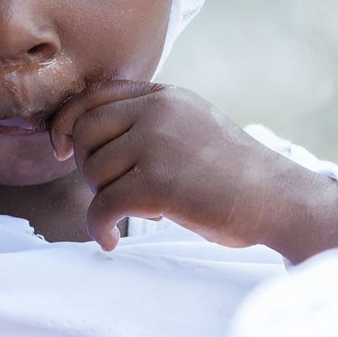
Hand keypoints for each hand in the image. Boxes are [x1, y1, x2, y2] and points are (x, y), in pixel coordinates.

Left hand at [49, 81, 337, 262]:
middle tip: (112, 189)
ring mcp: (157, 144)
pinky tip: (111, 240)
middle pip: (84, 132)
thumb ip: (148, 121)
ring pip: (94, 171)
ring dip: (106, 198)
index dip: (66, 122)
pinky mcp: (159, 182)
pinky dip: (99, 228)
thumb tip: (84, 135)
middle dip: (88, 166)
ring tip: (138, 210)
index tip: (60, 148)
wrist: (277, 198)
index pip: (93, 96)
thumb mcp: (190, 126)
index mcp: (164, 96)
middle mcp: (157, 112)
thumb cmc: (232, 173)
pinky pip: (103, 205)